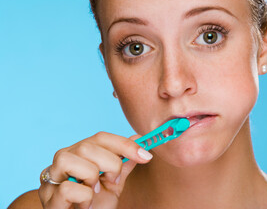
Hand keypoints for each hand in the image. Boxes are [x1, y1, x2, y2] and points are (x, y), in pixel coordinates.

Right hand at [38, 132, 152, 207]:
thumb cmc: (96, 205)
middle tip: (114, 180)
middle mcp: (63, 160)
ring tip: (95, 191)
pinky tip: (86, 205)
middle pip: (86, 145)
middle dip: (110, 163)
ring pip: (70, 160)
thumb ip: (124, 163)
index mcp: (80, 153)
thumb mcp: (114, 183)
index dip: (125, 144)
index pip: (100, 137)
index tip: (145, 155)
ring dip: (92, 176)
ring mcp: (51, 178)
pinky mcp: (48, 198)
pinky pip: (67, 188)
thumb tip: (139, 139)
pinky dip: (84, 197)